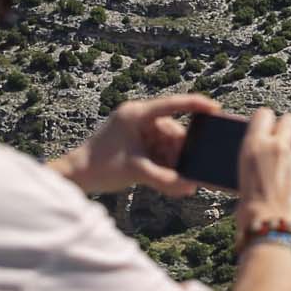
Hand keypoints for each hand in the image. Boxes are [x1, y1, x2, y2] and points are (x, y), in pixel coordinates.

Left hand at [48, 94, 221, 197]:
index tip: (216, 109)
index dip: (197, 105)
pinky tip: (169, 180)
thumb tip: (190, 186)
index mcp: (137, 114)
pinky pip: (159, 151)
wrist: (74, 176)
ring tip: (178, 182)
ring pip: (168, 144)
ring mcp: (138, 131)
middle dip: (183, 152)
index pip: (173, 104)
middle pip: (173, 131)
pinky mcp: (136, 143)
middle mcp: (139, 118)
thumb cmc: (99, 167)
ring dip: (174, 162)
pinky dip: (165, 165)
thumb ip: (165, 179)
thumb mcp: (136, 172)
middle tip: (191, 171)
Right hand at [235, 108, 290, 241]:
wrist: (274, 232)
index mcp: (255, 146)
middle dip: (287, 128)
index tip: (265, 129)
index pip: (264, 114)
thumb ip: (257, 163)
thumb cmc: (252, 212)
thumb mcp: (243, 180)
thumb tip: (263, 162)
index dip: (265, 121)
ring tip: (282, 190)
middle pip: (290, 120)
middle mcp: (280, 148)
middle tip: (282, 143)